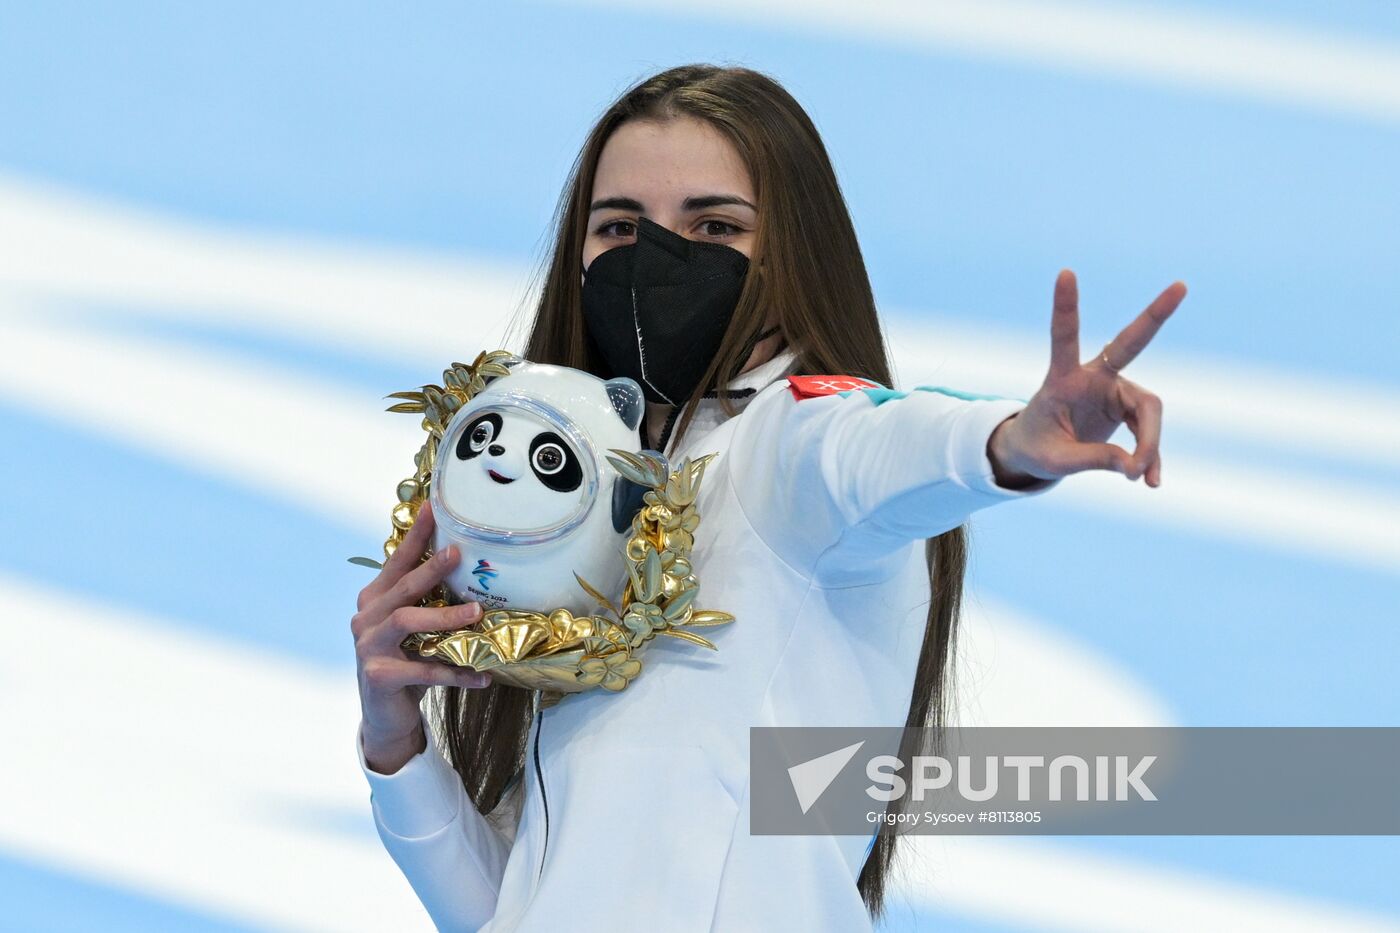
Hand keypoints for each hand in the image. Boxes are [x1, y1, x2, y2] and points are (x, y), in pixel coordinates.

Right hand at [351, 499, 491, 772]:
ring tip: (478, 616)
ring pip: (408, 622)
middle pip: (402, 587)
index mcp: (375, 599)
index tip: (434, 507)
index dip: (416, 536)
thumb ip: (429, 601)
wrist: (387, 716)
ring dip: (446, 618)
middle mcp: (366, 618)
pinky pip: (422, 670)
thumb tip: (473, 571)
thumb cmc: (407, 662)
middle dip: (431, 569)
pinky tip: (482, 676)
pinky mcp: (378, 677)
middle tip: (458, 553)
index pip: (397, 561)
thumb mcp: (416, 628)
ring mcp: (368, 647)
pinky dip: (455, 672)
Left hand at [987, 269, 1185, 488]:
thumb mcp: (1055, 461)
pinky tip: (1150, 481)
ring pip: (1149, 410)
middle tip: (1181, 285)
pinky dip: (1149, 457)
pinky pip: (1148, 433)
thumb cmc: (1035, 448)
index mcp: (1062, 378)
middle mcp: (1093, 377)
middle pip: (1130, 345)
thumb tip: (1135, 467)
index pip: (1064, 336)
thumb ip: (1093, 460)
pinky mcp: (1126, 409)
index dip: (1066, 307)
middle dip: (1155, 315)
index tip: (1065, 272)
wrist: (1035, 453)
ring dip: (1149, 444)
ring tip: (1142, 480)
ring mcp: (1114, 391)